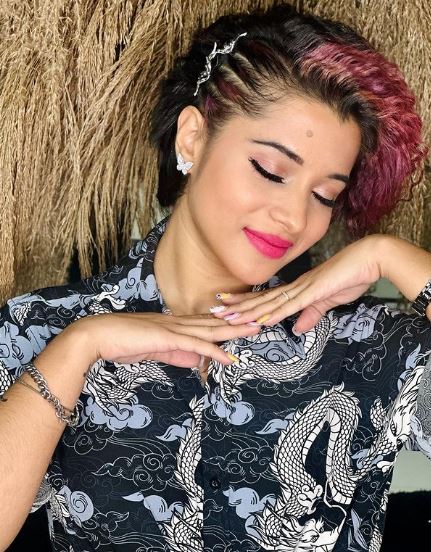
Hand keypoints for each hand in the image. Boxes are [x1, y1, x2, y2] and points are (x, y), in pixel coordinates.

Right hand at [64, 311, 260, 367]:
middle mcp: (178, 322)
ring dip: (235, 331)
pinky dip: (214, 352)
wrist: (98, 335)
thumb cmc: (122, 342)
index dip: (228, 323)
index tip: (245, 322)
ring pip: (211, 330)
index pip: (207, 324)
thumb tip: (196, 362)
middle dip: (240, 322)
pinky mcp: (167, 337)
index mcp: (175, 324)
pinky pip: (195, 345)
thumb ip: (176, 354)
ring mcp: (173, 328)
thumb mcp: (155, 351)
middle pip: (215, 323)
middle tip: (263, 319)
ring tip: (256, 330)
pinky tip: (229, 358)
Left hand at [212, 236, 381, 332]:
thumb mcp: (329, 301)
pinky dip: (273, 313)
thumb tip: (297, 329)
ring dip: (247, 310)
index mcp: (297, 290)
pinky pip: (289, 305)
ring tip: (226, 315)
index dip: (247, 304)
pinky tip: (259, 319)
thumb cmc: (351, 277)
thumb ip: (312, 314)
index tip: (228, 306)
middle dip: (237, 306)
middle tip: (214, 309)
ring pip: (269, 303)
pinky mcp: (313, 292)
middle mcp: (294, 288)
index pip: (267, 299)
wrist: (368, 260)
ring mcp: (302, 289)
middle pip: (261, 299)